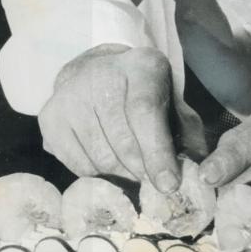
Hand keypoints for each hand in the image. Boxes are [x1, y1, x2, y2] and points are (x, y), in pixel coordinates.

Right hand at [38, 44, 179, 192]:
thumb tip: (200, 174)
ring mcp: (69, 95)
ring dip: (120, 177)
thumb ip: (188, 135)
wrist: (97, 71)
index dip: (156, 152)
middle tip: (152, 184)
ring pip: (99, 158)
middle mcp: (99, 75)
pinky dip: (97, 176)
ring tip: (132, 174)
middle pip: (121, 141)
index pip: (144, 112)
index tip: (168, 185)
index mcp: (139, 66)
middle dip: (141, 172)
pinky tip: (109, 167)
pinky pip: (76, 164)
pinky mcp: (50, 116)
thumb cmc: (143, 93)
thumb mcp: (172, 103)